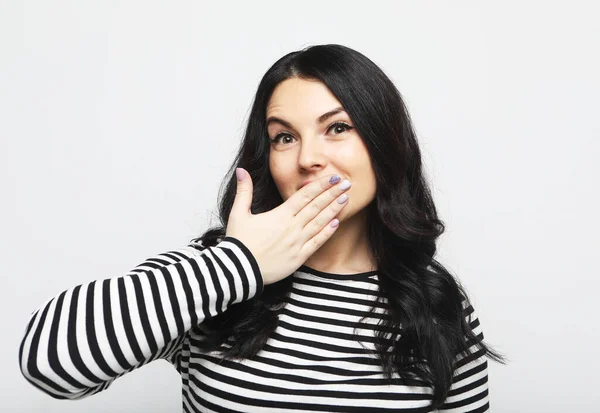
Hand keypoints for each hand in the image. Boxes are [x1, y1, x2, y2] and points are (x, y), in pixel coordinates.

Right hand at [225, 168, 350, 284]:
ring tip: (346, 198)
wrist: (238, 270)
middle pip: (316, 207)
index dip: (320, 186)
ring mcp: (297, 242)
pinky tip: (336, 223)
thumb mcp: (238, 214)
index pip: (305, 196)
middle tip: (347, 183)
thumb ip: (244, 191)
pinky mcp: (298, 257)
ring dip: (333, 210)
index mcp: (280, 215)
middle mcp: (292, 227)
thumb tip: (241, 170)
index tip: (333, 178)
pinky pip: (316, 243)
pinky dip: (327, 233)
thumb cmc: (238, 242)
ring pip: (319, 223)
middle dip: (333, 194)